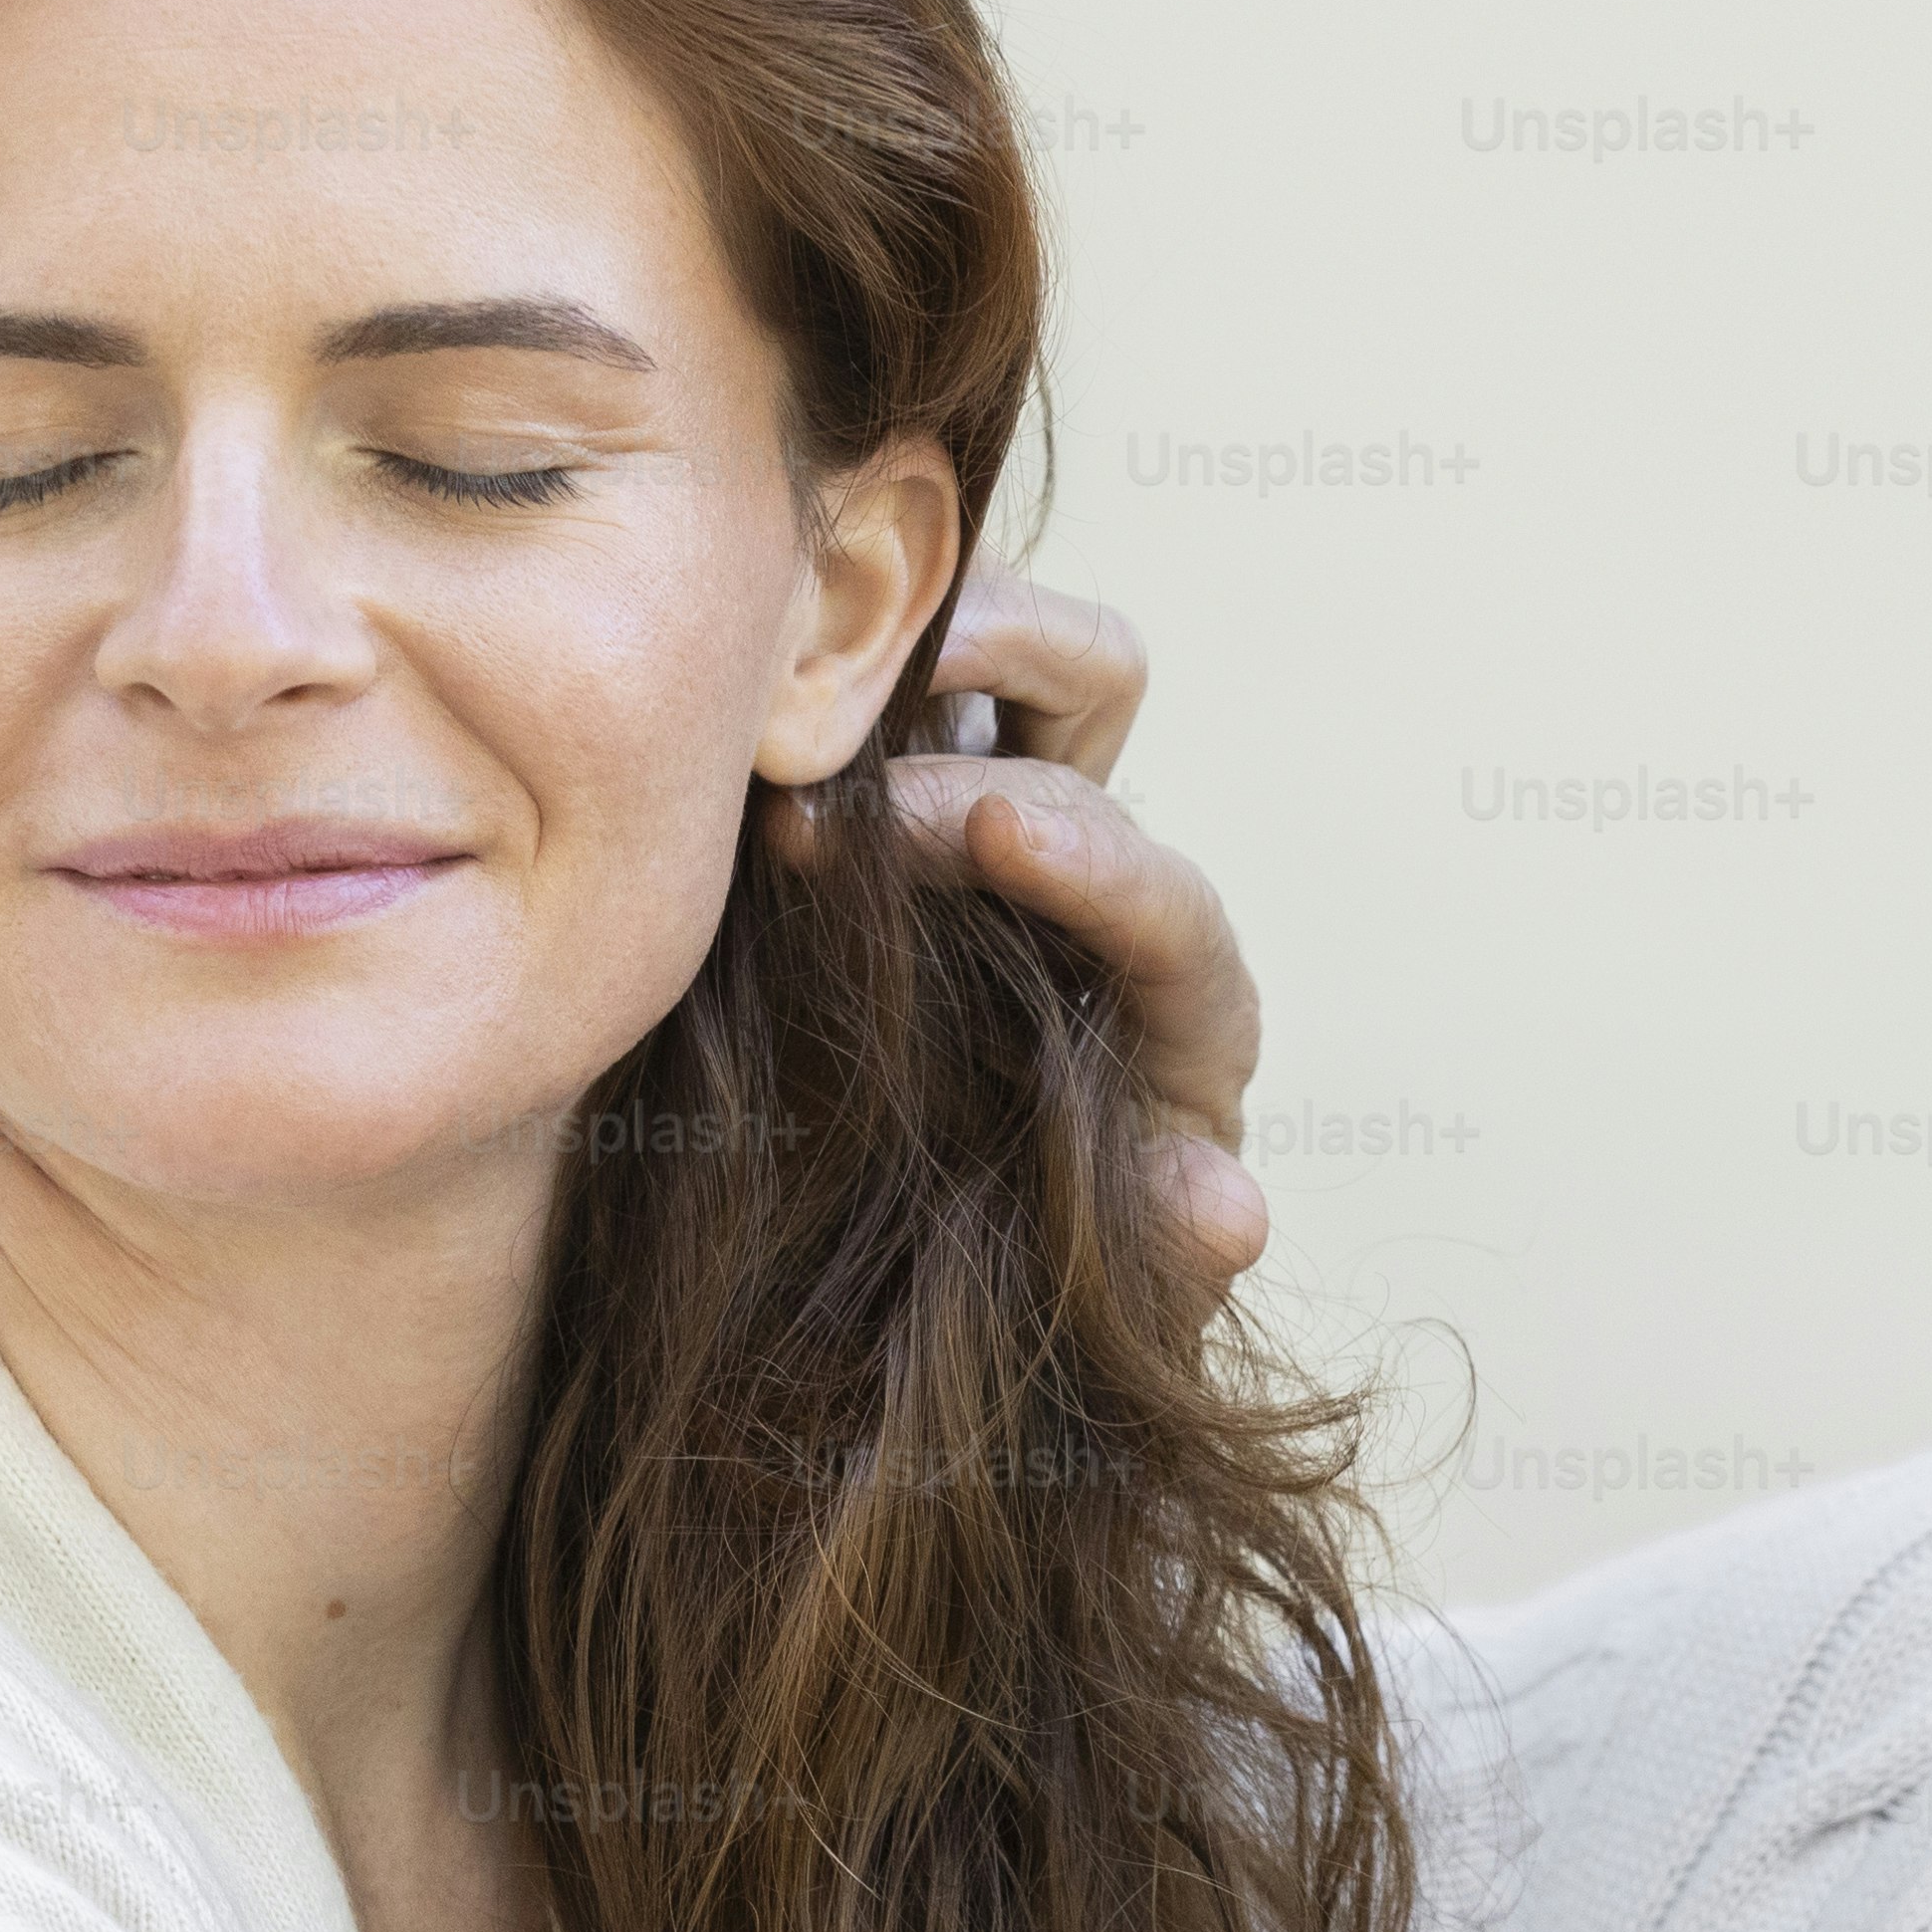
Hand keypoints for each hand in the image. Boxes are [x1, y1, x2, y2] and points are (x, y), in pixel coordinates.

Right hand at [764, 569, 1273, 1299]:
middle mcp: (1089, 863)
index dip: (1089, 851)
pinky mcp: (883, 777)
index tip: (996, 826)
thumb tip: (1228, 1211)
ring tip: (752, 698)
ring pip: (972, 637)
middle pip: (1086, 690)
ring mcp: (978, 796)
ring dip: (880, 635)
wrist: (925, 1273)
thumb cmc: (1034, 1281)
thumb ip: (1166, 1257)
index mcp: (1172, 993)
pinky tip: (703, 695)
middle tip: (815, 781)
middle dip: (965, 706)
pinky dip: (802, 657)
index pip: (1164, 890)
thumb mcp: (1107, 1295)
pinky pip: (857, 666)